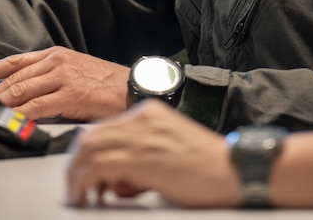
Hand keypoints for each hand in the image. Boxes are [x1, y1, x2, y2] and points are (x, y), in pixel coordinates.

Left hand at [0, 46, 129, 120]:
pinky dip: (21, 115)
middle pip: (14, 77)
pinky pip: (37, 106)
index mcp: (55, 54)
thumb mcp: (76, 70)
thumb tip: (27, 94)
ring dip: (2, 104)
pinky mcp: (69, 95)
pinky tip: (12, 121)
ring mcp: (62, 77)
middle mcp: (55, 62)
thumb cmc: (106, 83)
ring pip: (21, 90)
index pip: (16, 60)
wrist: (132, 87)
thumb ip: (51, 77)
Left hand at [66, 100, 240, 208]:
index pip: (102, 129)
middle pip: (89, 136)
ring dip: (76, 177)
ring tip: (80, 197)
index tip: (83, 176)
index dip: (86, 156)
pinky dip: (83, 183)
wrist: (236, 171)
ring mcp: (142, 133)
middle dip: (76, 166)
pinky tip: (87, 198)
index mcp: (150, 113)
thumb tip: (112, 181)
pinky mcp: (142, 154)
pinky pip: (97, 165)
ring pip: (87, 149)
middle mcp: (143, 117)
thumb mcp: (167, 156)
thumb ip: (139, 161)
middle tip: (76, 190)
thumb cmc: (210, 170)